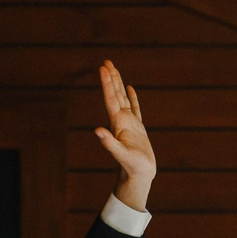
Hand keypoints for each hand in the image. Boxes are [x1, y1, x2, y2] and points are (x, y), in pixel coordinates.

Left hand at [93, 60, 153, 209]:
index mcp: (117, 123)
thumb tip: (97, 130)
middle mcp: (121, 121)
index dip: (107, 83)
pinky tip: (130, 88)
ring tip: (114, 69)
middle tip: (106, 62)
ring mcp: (129, 124)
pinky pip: (135, 108)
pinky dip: (132, 97)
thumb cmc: (132, 167)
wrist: (139, 176)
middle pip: (115, 94)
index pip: (111, 99)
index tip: (103, 68)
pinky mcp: (138, 128)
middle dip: (111, 78)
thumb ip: (109, 143)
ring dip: (118, 84)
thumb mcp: (121, 155)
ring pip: (123, 98)